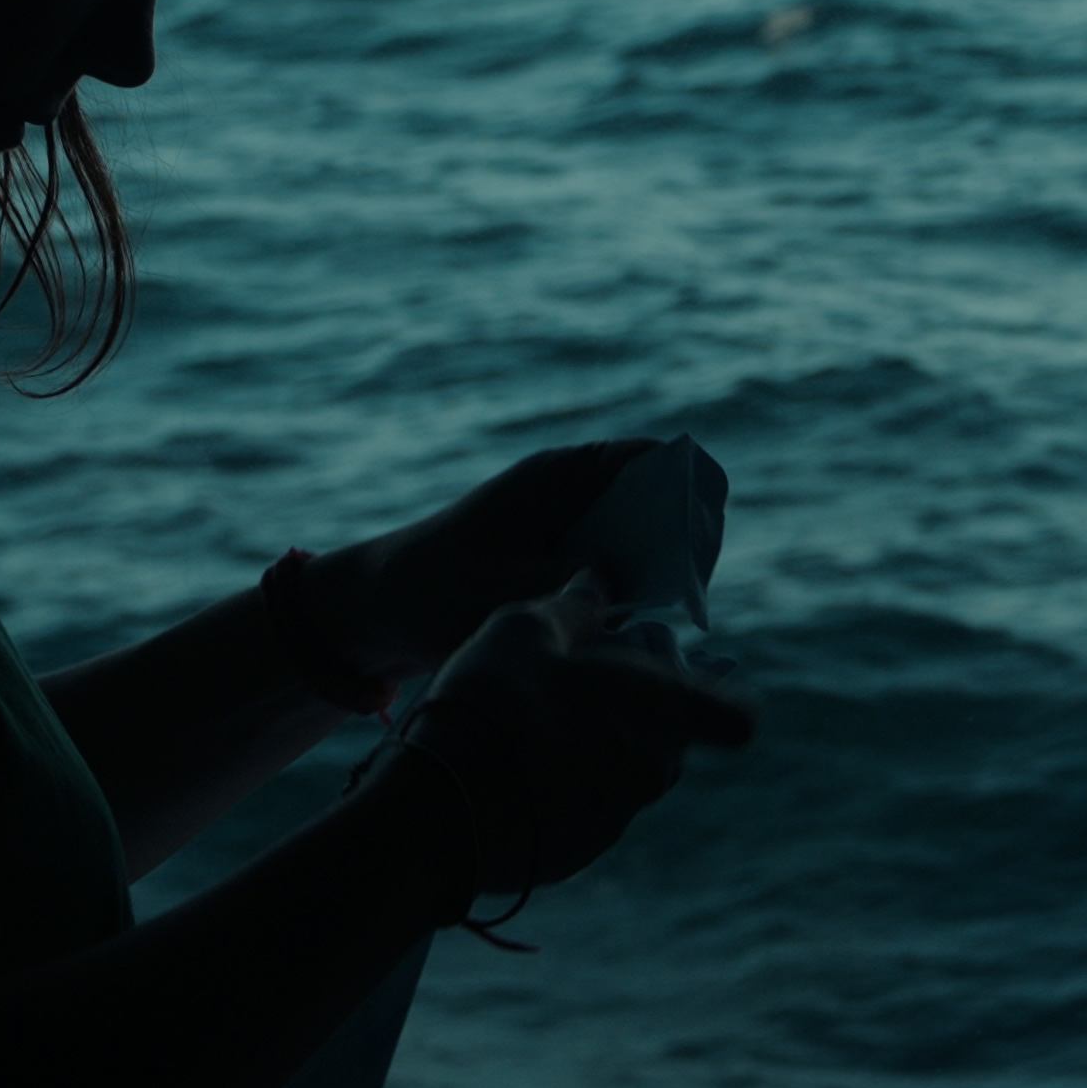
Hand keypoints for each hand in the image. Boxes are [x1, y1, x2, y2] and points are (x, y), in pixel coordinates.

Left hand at [310, 440, 662, 682]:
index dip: (688, 485)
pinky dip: (631, 595)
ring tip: (662, 613)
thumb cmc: (435, 589)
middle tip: (691, 589)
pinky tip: (629, 630)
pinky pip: (618, 571)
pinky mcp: (563, 566)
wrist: (381, 612)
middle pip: (657, 499)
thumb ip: (570, 582)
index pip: (649, 457)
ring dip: (656, 573)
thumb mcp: (507, 589)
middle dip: (681, 539)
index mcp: (560, 474)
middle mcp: (572, 493)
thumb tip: (629, 584)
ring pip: (642, 540)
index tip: (706, 532)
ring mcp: (570, 529)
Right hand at [368, 574, 756, 894]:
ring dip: (599, 742)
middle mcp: (652, 771)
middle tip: (578, 674)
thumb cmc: (494, 704)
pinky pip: (586, 805)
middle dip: (638, 702)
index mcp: (660, 711)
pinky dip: (565, 784)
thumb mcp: (525, 627)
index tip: (680, 672)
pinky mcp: (575, 851)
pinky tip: (513, 764)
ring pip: (627, 769)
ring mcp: (615, 818)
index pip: (736, 716)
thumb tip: (596, 586)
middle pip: (670, 732)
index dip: (716, 692)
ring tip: (536, 717)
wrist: (439, 810)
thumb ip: (573, 607)